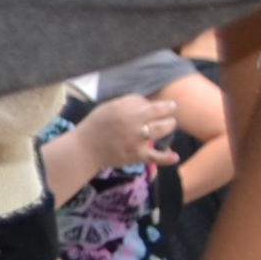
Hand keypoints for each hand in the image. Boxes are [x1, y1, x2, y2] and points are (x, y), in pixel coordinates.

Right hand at [57, 88, 181, 182]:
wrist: (85, 149)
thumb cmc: (95, 126)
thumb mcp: (107, 108)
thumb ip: (126, 103)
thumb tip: (145, 102)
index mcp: (123, 109)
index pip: (145, 102)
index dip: (152, 103)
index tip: (157, 105)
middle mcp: (132, 123)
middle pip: (159, 113)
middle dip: (168, 111)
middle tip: (171, 112)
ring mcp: (137, 139)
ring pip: (162, 129)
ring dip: (170, 125)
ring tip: (171, 124)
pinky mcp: (138, 155)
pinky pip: (156, 156)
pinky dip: (167, 158)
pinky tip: (175, 156)